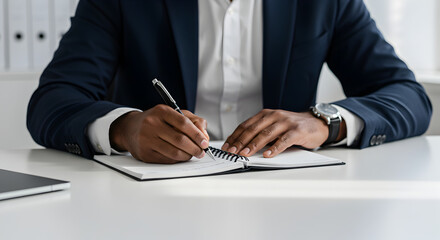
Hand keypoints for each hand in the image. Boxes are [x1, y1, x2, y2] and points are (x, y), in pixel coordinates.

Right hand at [109, 104, 209, 163]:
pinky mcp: (145, 154)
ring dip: (188, 156)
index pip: (183, 123)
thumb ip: (194, 121)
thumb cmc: (157, 121)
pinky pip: (167, 160)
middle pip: (180, 140)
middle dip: (195, 148)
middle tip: (202, 152)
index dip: (197, 134)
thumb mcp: (174, 114)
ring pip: (174, 152)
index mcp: (161, 111)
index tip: (205, 142)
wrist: (130, 128)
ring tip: (193, 154)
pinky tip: (181, 156)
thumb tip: (205, 136)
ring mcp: (146, 140)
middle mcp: (152, 124)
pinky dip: (178, 160)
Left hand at [221, 109, 345, 157]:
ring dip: (254, 145)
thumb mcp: (274, 126)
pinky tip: (267, 155)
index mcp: (266, 114)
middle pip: (253, 129)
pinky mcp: (297, 131)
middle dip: (241, 141)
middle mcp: (274, 116)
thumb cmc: (292, 127)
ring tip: (245, 154)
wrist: (316, 123)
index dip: (235, 136)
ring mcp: (286, 122)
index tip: (226, 146)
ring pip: (266, 134)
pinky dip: (275, 148)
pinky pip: (284, 140)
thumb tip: (241, 146)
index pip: (246, 125)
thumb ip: (260, 132)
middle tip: (232, 151)